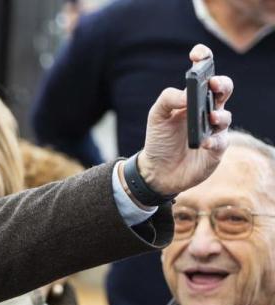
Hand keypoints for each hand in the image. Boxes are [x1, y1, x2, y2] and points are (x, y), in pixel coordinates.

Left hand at [136, 44, 233, 197]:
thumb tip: (187, 94)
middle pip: (223, 90)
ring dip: (220, 115)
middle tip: (213, 83)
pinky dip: (214, 141)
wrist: (158, 170)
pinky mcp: (217, 149)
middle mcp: (208, 109)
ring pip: (226, 116)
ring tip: (210, 117)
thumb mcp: (157, 115)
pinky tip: (205, 142)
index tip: (197, 55)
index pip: (204, 73)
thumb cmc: (160, 139)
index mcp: (193, 97)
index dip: (204, 60)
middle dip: (222, 84)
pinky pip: (221, 142)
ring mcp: (215, 129)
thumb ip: (168, 99)